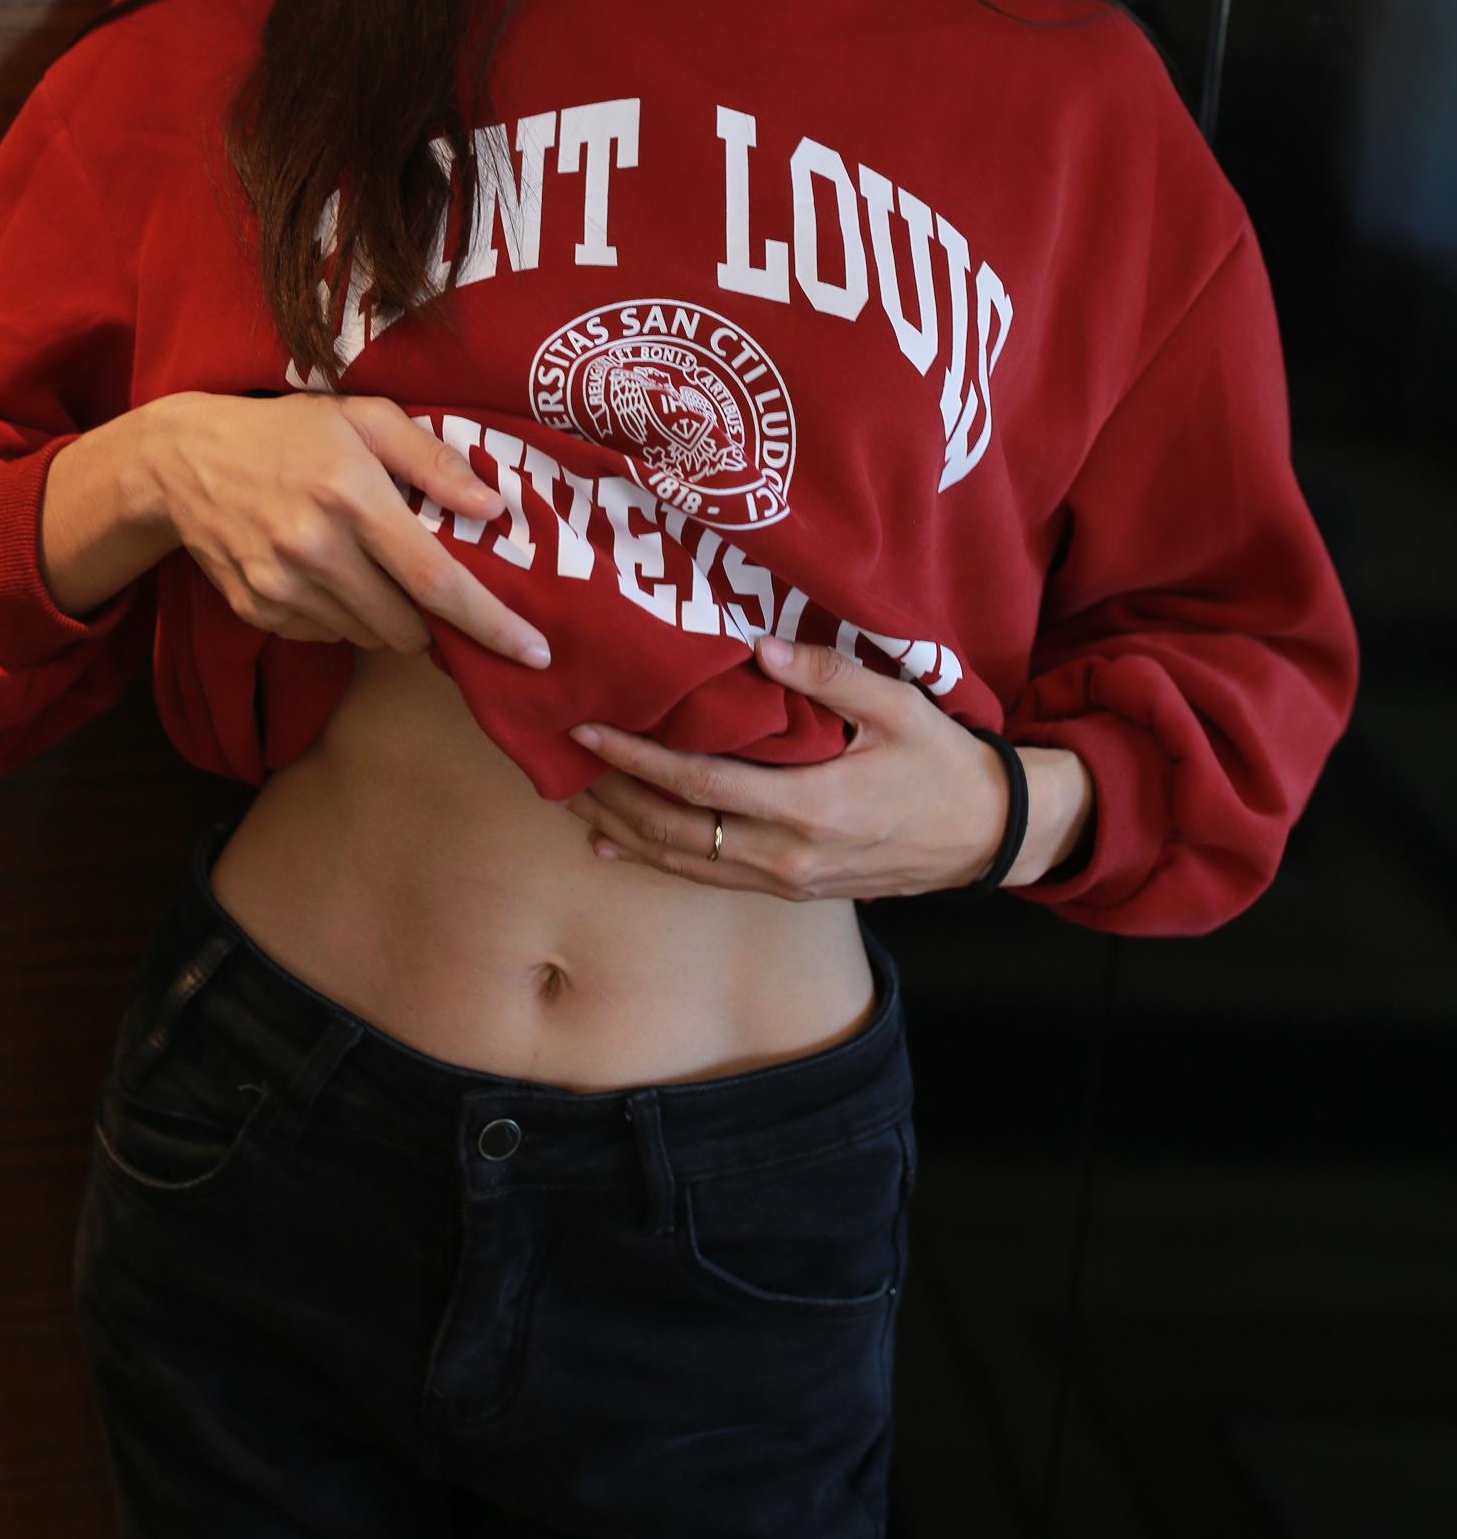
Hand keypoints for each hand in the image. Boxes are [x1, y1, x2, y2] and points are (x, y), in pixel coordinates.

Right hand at [132, 389, 552, 666]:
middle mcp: (316, 551)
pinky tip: (326, 573)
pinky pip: (328, 637)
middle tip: (425, 581)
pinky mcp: (258, 611)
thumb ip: (432, 460)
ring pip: (369, 639)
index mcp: (353, 498)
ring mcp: (282, 588)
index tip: (535, 652)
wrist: (185, 461)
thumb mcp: (364, 418)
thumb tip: (492, 507)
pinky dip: (343, 617)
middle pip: (408, 629)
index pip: (437, 582)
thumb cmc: (289, 432)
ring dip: (388, 618)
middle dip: (433, 621)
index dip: (492, 625)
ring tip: (367, 566)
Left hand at [563, 632, 1018, 899]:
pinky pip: (706, 877)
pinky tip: (613, 846)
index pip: (699, 784)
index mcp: (810, 807)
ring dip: (620, 830)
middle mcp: (786, 854)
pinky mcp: (787, 890)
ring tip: (568, 797)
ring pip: (681, 861)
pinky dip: (654, 860)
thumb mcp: (898, 707)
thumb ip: (827, 678)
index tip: (588, 729)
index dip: (636, 759)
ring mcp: (784, 880)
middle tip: (554, 762)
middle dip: (609, 796)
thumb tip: (757, 648)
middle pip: (673, 831)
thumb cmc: (941, 763)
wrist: (985, 837)